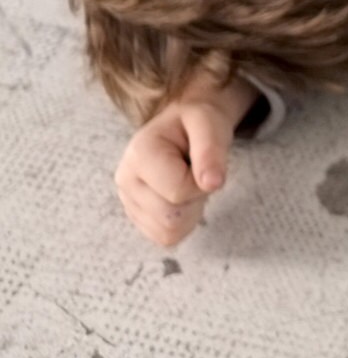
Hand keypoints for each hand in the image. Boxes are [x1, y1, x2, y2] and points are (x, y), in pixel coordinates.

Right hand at [113, 75, 253, 246]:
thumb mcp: (210, 123)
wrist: (185, 123)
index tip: (203, 163)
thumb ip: (211, 150)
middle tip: (197, 173)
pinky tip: (181, 195)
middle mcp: (125, 179)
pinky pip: (165, 236)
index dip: (202, 183)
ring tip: (188, 181)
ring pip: (168, 232)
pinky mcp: (136, 215)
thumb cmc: (198, 121)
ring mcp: (127, 200)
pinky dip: (182, 220)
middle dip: (195, 198)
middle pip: (171, 218)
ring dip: (190, 211)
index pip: (178, 193)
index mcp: (139, 153)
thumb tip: (212, 184)